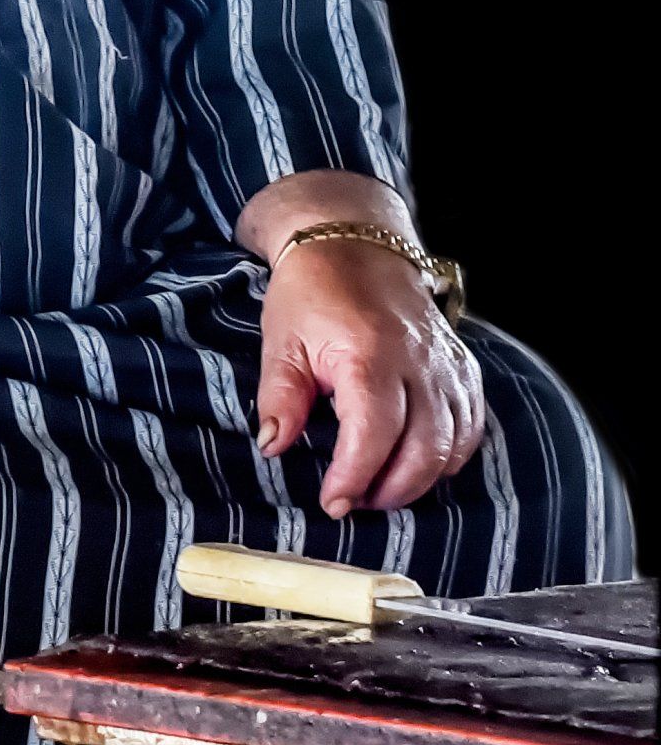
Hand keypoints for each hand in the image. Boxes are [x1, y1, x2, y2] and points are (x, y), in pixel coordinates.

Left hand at [256, 238, 483, 517]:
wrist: (355, 242)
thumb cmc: (313, 291)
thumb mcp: (281, 341)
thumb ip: (280, 396)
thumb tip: (273, 445)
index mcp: (371, 352)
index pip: (374, 432)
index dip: (355, 476)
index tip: (332, 502)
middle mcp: (419, 361)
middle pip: (424, 448)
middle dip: (390, 489)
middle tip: (354, 502)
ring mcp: (448, 364)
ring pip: (454, 443)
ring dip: (421, 479)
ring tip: (380, 489)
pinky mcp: (462, 367)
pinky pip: (471, 425)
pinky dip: (450, 456)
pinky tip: (419, 466)